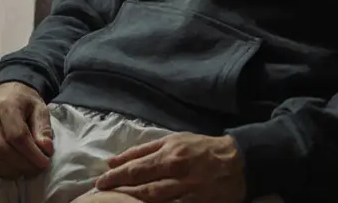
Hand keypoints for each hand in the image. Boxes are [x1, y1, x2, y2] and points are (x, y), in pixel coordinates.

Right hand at [0, 82, 54, 178]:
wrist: (4, 90)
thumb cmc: (24, 103)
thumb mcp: (40, 109)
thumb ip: (44, 128)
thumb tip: (46, 149)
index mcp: (8, 106)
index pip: (17, 136)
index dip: (31, 155)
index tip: (43, 163)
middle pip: (0, 149)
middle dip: (20, 165)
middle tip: (33, 170)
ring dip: (4, 170)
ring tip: (18, 171)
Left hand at [94, 132, 245, 202]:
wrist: (237, 162)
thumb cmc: (200, 148)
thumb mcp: (172, 141)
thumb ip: (142, 150)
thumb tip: (114, 160)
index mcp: (170, 155)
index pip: (135, 169)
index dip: (115, 177)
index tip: (100, 182)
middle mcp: (177, 174)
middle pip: (142, 188)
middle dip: (120, 192)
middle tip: (102, 195)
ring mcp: (188, 193)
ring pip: (155, 202)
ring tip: (118, 202)